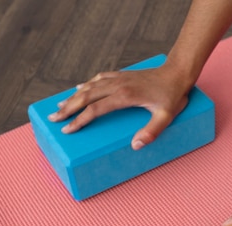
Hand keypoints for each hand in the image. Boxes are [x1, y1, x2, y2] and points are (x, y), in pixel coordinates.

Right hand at [48, 65, 191, 149]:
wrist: (177, 72)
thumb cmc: (173, 95)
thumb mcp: (166, 117)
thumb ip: (151, 132)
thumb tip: (135, 146)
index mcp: (124, 96)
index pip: (95, 109)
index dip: (80, 120)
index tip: (68, 130)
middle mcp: (117, 85)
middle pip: (86, 97)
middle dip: (68, 108)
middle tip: (53, 118)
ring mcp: (118, 78)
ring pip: (89, 87)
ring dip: (73, 97)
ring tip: (59, 106)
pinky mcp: (121, 75)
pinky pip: (98, 79)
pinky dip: (86, 85)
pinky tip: (79, 89)